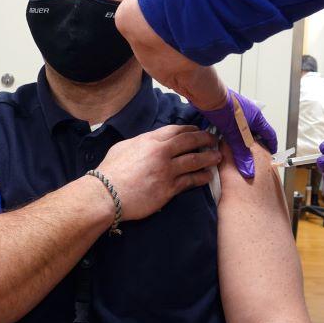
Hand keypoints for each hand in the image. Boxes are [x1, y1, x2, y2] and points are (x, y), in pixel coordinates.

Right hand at [96, 125, 220, 220]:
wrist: (106, 194)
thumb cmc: (110, 171)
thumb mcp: (123, 147)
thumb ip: (140, 142)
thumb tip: (149, 141)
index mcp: (150, 140)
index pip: (176, 130)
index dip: (190, 129)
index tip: (198, 130)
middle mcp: (161, 152)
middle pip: (189, 141)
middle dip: (205, 139)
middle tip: (214, 140)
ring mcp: (167, 171)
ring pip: (194, 160)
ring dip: (208, 157)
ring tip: (217, 157)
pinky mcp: (169, 189)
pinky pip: (190, 181)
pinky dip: (201, 177)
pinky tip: (208, 176)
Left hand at [199, 89, 277, 178]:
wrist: (206, 93)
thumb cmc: (223, 108)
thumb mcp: (234, 134)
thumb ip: (241, 153)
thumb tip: (249, 170)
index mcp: (257, 117)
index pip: (269, 133)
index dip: (271, 145)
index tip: (271, 154)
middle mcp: (249, 113)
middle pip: (256, 132)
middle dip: (255, 144)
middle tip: (253, 156)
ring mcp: (238, 111)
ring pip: (244, 129)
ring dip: (242, 139)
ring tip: (238, 151)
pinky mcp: (227, 111)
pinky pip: (233, 125)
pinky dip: (232, 134)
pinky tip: (225, 141)